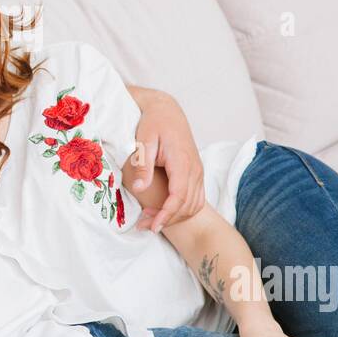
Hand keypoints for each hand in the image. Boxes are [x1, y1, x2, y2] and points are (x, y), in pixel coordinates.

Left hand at [128, 91, 204, 230]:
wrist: (167, 110)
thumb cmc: (153, 123)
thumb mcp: (144, 141)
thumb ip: (143, 166)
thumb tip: (140, 189)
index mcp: (182, 161)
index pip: (178, 196)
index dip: (166, 214)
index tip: (152, 226)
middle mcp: (195, 168)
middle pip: (187, 204)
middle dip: (167, 220)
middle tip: (145, 226)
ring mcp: (198, 171)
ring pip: (194, 204)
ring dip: (175, 217)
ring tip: (152, 220)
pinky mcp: (196, 172)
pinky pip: (197, 198)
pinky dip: (184, 210)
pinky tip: (166, 212)